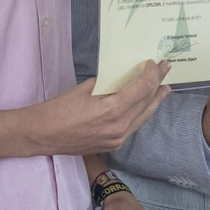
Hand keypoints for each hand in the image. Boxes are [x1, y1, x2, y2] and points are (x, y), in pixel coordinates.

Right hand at [32, 61, 170, 155]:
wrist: (42, 136)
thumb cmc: (58, 109)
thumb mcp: (83, 89)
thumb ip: (105, 85)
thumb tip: (118, 82)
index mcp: (113, 109)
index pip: (143, 88)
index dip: (152, 73)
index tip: (154, 63)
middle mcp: (120, 126)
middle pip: (147, 102)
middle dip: (158, 84)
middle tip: (167, 69)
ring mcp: (118, 139)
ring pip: (143, 117)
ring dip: (154, 101)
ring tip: (165, 90)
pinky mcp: (113, 146)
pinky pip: (133, 127)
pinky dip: (141, 114)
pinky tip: (144, 106)